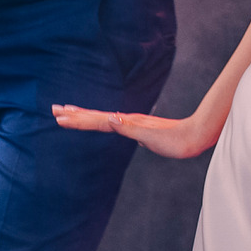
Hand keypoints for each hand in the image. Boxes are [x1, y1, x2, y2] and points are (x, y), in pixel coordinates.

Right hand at [51, 104, 209, 157]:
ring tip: (70, 112)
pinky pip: (113, 123)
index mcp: (127, 122)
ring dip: (85, 115)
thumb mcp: (152, 136)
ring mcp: (133, 123)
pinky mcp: (139, 128)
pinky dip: (101, 121)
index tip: (59, 117)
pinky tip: (101, 120)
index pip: (97, 120)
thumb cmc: (176, 140)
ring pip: (103, 118)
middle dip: (75, 115)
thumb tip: (110, 118)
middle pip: (96, 116)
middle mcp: (128, 120)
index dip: (77, 120)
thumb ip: (130, 128)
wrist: (196, 136)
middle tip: (55, 110)